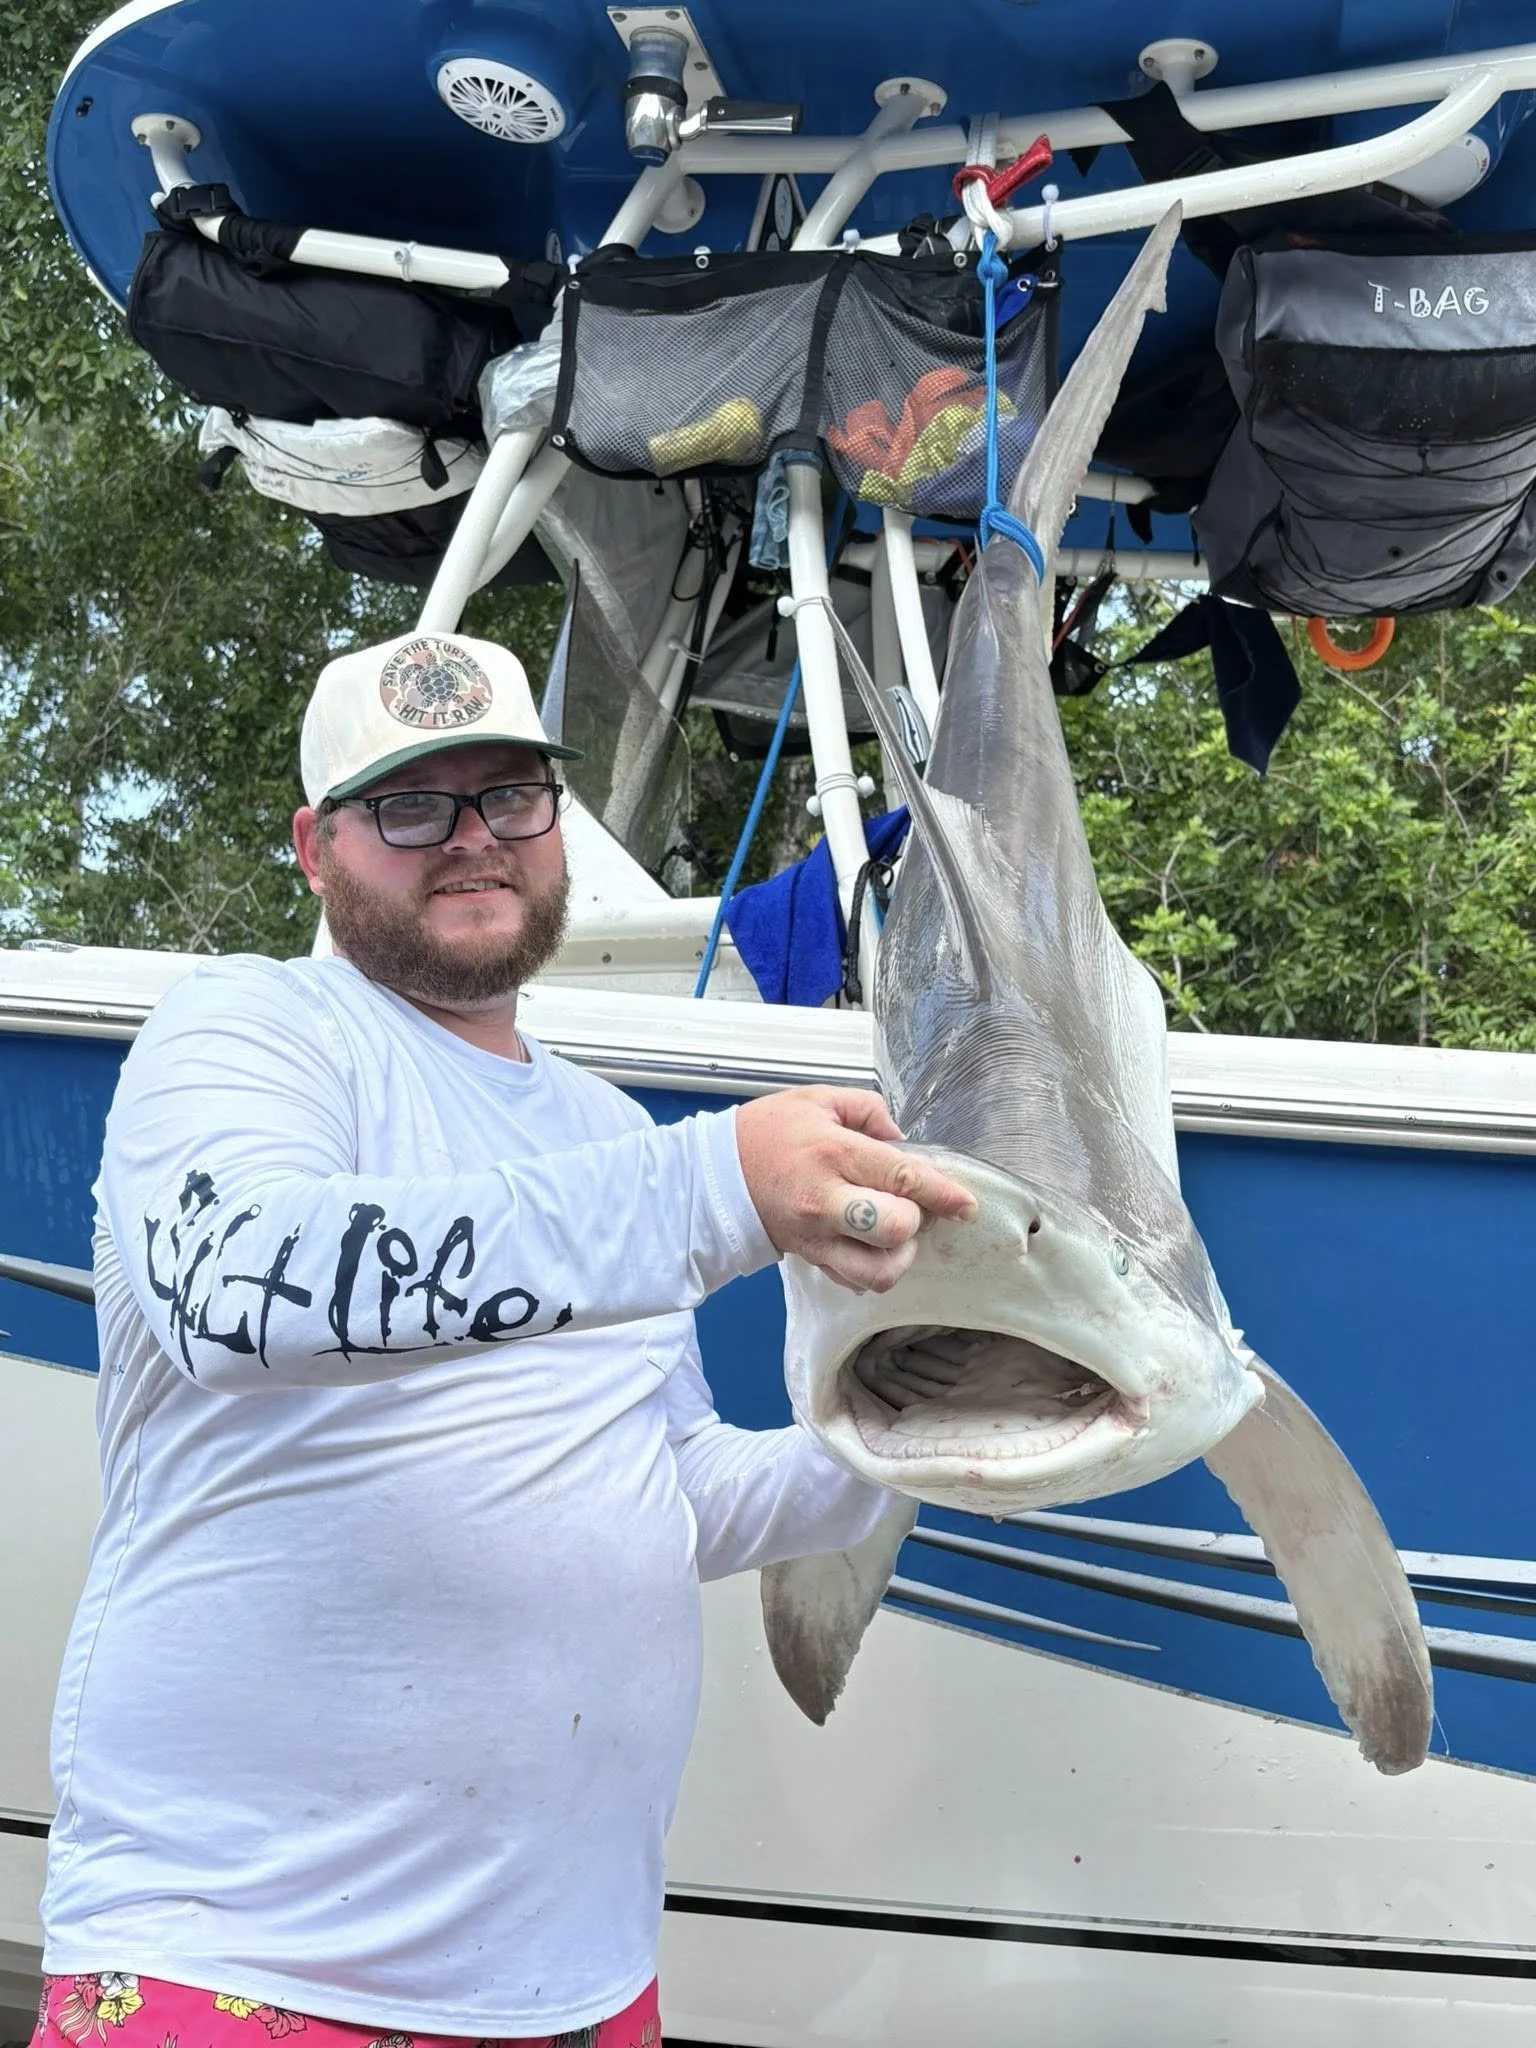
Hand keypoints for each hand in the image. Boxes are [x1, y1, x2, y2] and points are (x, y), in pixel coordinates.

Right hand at [734, 1086, 976, 1294]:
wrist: (715, 1174)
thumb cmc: (769, 1132)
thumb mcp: (819, 1099)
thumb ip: (869, 1111)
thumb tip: (902, 1140)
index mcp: (834, 1153)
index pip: (903, 1178)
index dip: (944, 1193)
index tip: (967, 1204)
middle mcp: (827, 1201)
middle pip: (895, 1229)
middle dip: (916, 1219)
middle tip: (910, 1205)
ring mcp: (817, 1237)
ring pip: (878, 1271)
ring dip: (899, 1255)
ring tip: (893, 1235)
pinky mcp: (810, 1260)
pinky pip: (854, 1281)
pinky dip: (872, 1269)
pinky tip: (869, 1246)